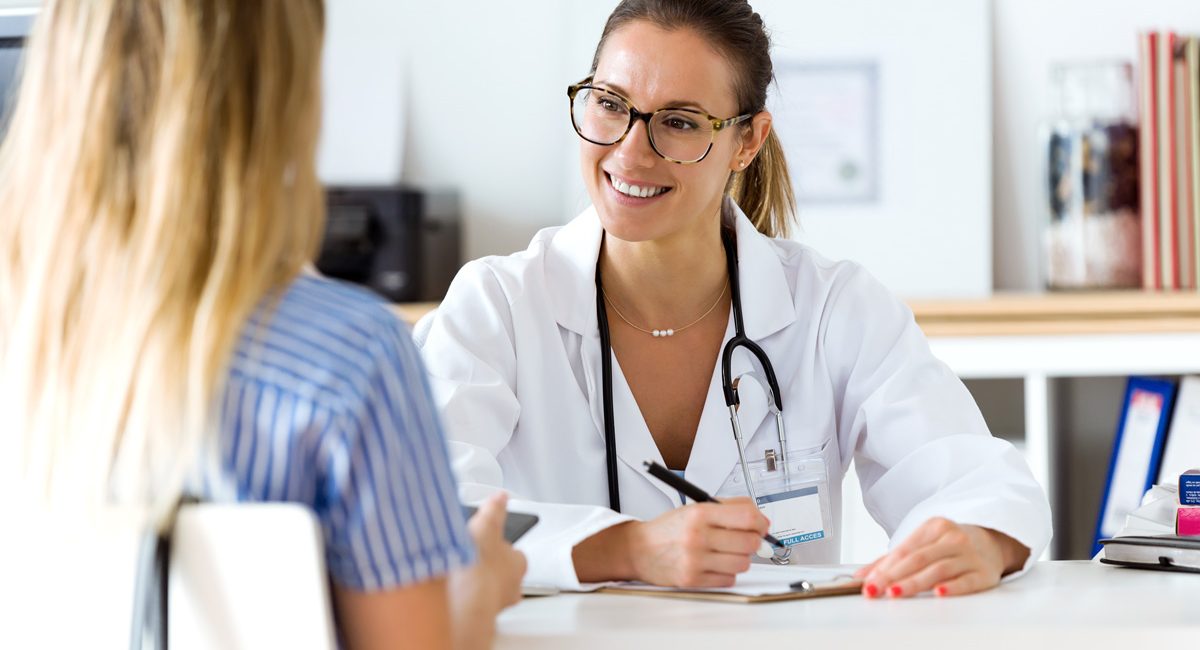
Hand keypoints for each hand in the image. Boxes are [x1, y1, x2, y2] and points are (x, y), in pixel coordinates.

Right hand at [449, 493, 526, 649]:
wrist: (464, 599)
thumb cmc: (479, 565)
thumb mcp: (485, 525)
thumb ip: (494, 510)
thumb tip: (501, 496)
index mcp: (518, 563)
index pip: (514, 553)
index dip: (498, 546)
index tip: (487, 543)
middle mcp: (512, 587)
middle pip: (502, 574)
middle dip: (488, 568)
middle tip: (470, 559)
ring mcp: (496, 604)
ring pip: (488, 592)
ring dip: (475, 585)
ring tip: (456, 575)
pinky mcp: (479, 616)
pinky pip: (473, 605)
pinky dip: (464, 599)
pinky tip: (451, 592)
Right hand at [626, 497, 768, 587]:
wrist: (639, 549)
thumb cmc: (669, 529)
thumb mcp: (695, 507)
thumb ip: (728, 508)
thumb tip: (760, 518)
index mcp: (700, 513)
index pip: (747, 516)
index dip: (761, 522)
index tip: (761, 525)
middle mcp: (697, 536)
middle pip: (750, 542)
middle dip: (753, 541)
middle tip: (745, 539)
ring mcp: (695, 560)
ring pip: (743, 563)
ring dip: (740, 558)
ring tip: (727, 552)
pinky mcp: (693, 579)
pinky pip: (729, 579)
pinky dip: (727, 573)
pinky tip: (715, 564)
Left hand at [854, 517, 1029, 598]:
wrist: (992, 542)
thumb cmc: (949, 544)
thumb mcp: (922, 543)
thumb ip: (891, 560)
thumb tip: (862, 577)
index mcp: (934, 527)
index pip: (905, 550)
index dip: (884, 567)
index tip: (869, 583)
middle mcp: (952, 538)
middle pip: (918, 559)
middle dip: (894, 576)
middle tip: (876, 590)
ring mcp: (970, 555)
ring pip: (938, 570)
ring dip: (914, 583)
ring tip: (896, 593)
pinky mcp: (984, 573)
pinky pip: (966, 581)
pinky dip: (952, 588)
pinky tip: (939, 593)